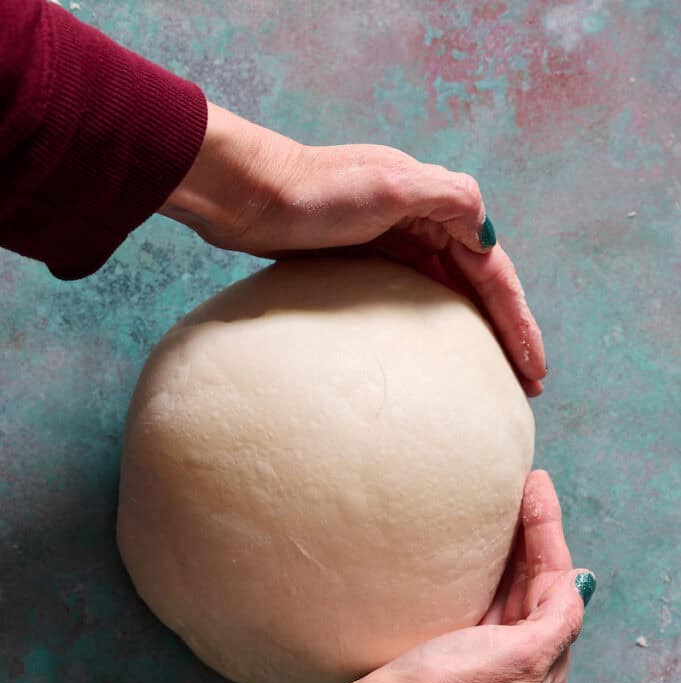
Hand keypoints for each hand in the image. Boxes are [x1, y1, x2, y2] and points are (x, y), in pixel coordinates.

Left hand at [162, 103, 545, 393]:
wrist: (248, 194)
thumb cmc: (314, 193)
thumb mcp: (390, 185)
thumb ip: (448, 199)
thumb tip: (488, 233)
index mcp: (437, 203)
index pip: (493, 272)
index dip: (518, 322)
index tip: (534, 368)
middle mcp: (422, 219)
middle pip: (478, 285)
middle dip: (507, 333)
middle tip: (528, 383)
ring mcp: (392, 238)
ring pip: (450, 291)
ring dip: (477, 331)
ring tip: (496, 374)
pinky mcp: (363, 256)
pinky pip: (415, 292)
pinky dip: (437, 321)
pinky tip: (441, 349)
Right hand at [317, 470, 595, 682]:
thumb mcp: (522, 655)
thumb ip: (557, 617)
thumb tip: (581, 582)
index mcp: (543, 658)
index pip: (556, 578)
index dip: (548, 528)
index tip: (534, 484)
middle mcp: (517, 655)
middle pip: (533, 579)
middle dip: (531, 531)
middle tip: (519, 485)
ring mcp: (480, 652)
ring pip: (504, 586)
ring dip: (505, 546)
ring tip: (498, 507)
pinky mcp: (444, 650)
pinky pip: (472, 598)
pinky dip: (476, 569)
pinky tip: (463, 552)